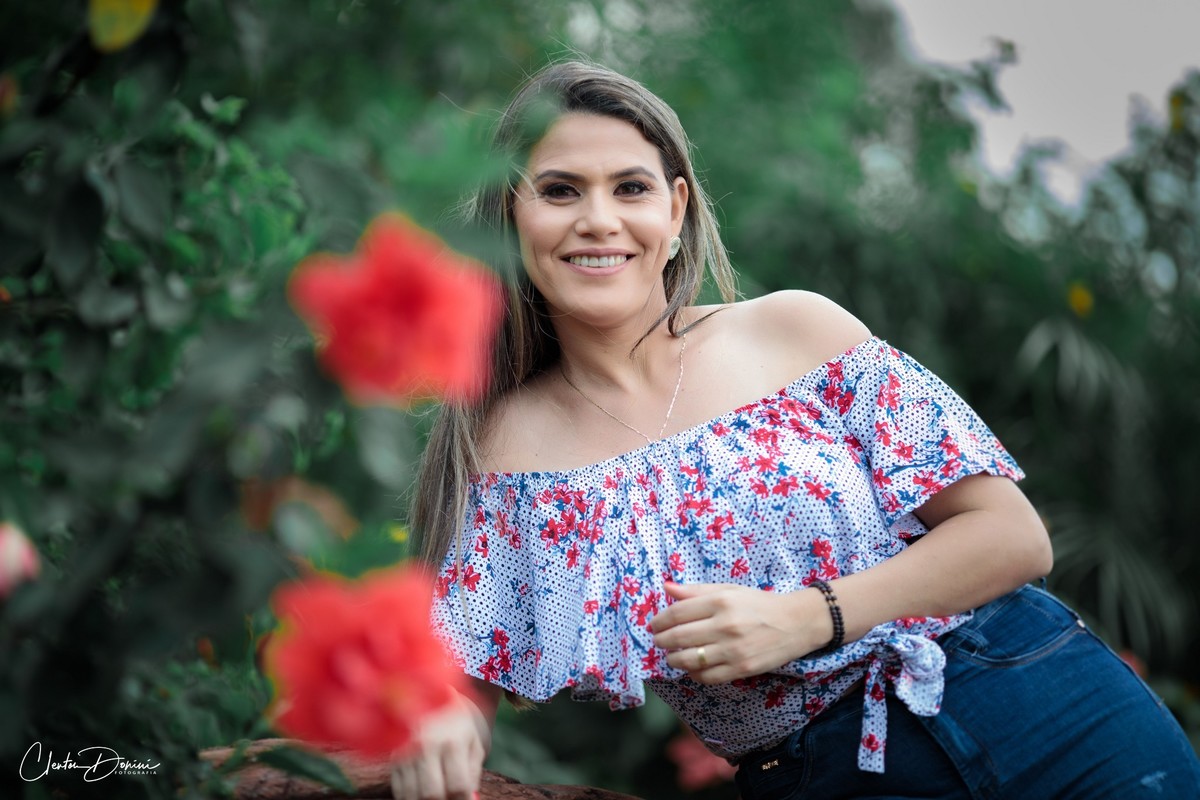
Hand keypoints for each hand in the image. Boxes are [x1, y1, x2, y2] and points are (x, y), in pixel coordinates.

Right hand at [390, 690, 489, 799]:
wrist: (428, 695)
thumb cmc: (455, 722)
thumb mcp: (472, 742)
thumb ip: (472, 773)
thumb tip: (469, 799)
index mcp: (452, 741)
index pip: (458, 785)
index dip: (463, 799)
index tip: (465, 798)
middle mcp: (426, 746)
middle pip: (432, 794)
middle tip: (449, 797)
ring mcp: (405, 752)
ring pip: (412, 795)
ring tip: (437, 792)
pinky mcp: (392, 757)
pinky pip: (398, 789)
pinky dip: (410, 796)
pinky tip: (421, 788)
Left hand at [649, 582, 831, 683]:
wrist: (795, 623)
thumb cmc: (759, 604)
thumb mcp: (729, 590)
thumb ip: (696, 591)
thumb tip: (666, 587)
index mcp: (721, 601)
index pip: (677, 613)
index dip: (659, 621)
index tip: (654, 625)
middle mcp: (725, 625)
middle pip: (679, 637)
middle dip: (662, 641)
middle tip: (658, 641)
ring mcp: (733, 650)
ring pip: (689, 660)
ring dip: (673, 659)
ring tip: (672, 656)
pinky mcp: (742, 669)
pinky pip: (708, 677)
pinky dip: (694, 674)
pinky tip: (692, 668)